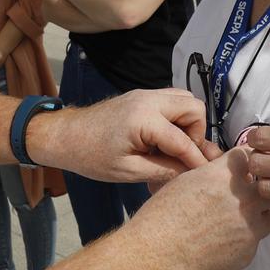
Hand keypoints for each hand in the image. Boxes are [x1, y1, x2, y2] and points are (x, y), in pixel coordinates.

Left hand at [27, 88, 218, 187]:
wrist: (65, 136)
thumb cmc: (91, 156)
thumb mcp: (128, 171)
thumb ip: (163, 170)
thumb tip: (190, 172)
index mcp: (144, 118)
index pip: (183, 140)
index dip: (196, 160)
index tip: (204, 175)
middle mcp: (148, 99)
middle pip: (194, 107)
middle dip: (197, 133)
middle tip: (184, 155)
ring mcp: (145, 94)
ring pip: (185, 100)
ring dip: (188, 123)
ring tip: (175, 148)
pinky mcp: (141, 97)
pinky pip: (171, 101)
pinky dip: (176, 118)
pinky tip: (164, 140)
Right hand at [133, 147, 269, 269]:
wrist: (155, 254)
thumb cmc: (162, 218)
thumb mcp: (186, 180)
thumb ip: (214, 174)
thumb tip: (225, 175)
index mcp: (227, 175)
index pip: (253, 156)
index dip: (249, 161)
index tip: (248, 165)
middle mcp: (245, 199)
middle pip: (268, 186)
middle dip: (259, 190)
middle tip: (244, 195)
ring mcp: (250, 228)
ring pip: (265, 218)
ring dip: (253, 217)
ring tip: (226, 224)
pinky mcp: (247, 254)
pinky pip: (251, 243)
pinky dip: (239, 242)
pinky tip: (217, 243)